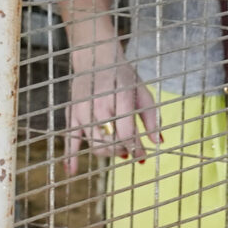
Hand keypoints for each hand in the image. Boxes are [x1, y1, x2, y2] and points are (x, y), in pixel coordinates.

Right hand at [64, 43, 162, 173]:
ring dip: (108, 153)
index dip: (135, 148)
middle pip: (111, 142)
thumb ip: (151, 118)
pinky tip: (72, 171)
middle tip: (129, 150)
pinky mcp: (71, 113)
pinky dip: (71, 156)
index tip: (142, 156)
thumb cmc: (123, 76)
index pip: (127, 133)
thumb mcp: (142, 92)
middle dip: (122, 151)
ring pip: (95, 144)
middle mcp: (100, 104)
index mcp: (120, 97)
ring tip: (117, 150)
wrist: (95, 56)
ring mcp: (83, 110)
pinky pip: (70, 138)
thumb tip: (157, 143)